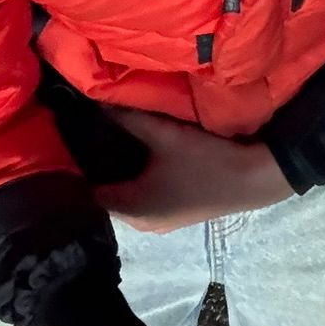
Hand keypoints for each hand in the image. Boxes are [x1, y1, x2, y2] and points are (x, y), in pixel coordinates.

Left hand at [92, 109, 293, 233]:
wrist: (253, 179)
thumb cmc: (205, 161)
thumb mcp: (165, 135)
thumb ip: (129, 118)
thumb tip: (96, 102)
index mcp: (131, 209)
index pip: (87, 194)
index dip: (77, 169)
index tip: (70, 142)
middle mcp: (140, 223)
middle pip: (106, 196)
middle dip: (98, 168)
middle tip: (88, 135)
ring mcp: (158, 223)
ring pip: (126, 198)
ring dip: (119, 175)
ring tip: (109, 142)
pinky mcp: (173, 216)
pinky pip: (142, 200)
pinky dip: (136, 182)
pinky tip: (138, 158)